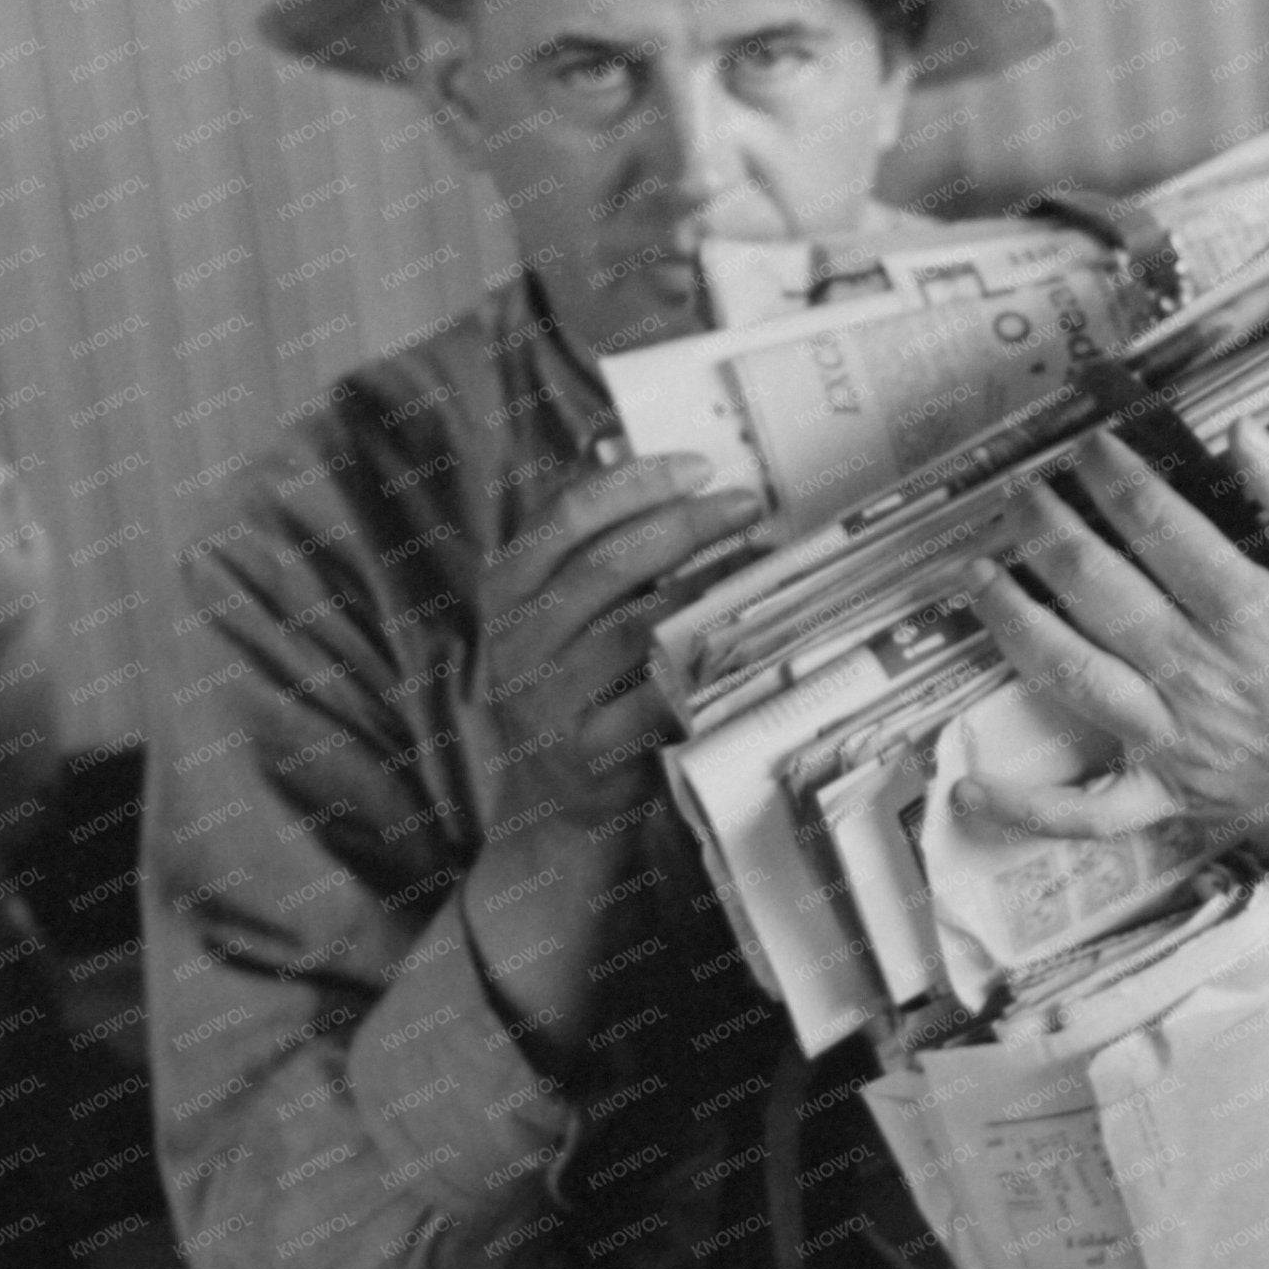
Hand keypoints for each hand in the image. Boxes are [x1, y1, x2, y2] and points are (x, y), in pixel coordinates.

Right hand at [464, 454, 763, 1061]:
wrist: (550, 816)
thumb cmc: (572, 692)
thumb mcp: (557, 615)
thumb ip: (589, 544)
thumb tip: (633, 452)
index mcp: (507, 592)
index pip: (566, 516)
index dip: (635, 483)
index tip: (700, 464)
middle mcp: (517, 643)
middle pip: (608, 565)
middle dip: (686, 527)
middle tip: (749, 505)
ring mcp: (546, 703)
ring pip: (637, 628)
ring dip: (706, 591)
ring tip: (761, 565)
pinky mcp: (585, 755)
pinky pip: (654, 701)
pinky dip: (703, 671)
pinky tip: (747, 644)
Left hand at [956, 421, 1268, 958]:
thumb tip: (1247, 433)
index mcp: (1254, 612)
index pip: (1161, 528)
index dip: (1114, 479)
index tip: (1085, 446)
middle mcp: (1204, 675)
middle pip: (1100, 589)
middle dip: (1048, 530)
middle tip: (1019, 493)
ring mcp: (1178, 742)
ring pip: (1074, 675)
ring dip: (1014, 623)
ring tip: (975, 575)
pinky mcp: (1170, 797)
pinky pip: (1086, 814)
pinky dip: (1024, 808)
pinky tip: (965, 790)